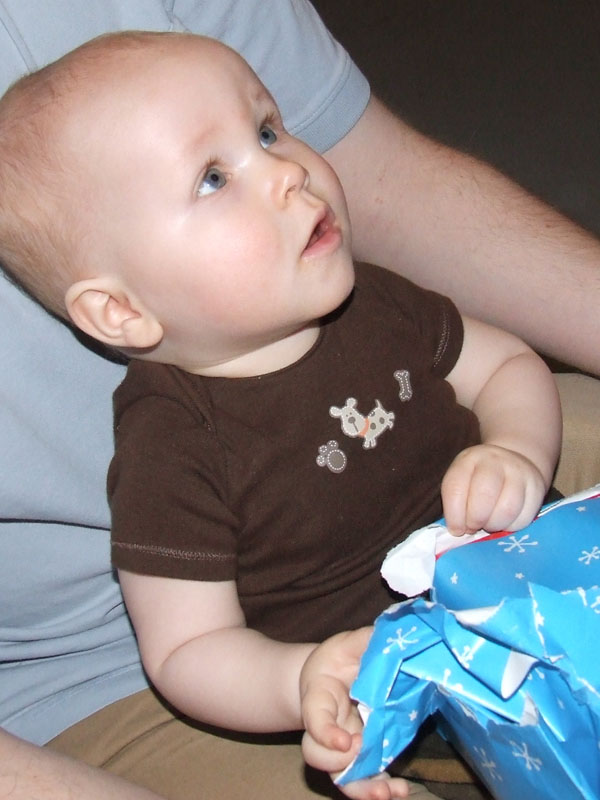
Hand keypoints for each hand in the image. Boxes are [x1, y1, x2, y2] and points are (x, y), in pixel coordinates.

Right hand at [300, 628, 408, 798]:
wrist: (332, 678)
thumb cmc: (338, 659)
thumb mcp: (349, 644)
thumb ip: (365, 640)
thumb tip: (392, 631)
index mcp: (318, 697)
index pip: (314, 718)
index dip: (325, 733)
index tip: (344, 741)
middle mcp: (325, 729)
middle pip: (318, 756)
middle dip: (339, 764)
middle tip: (361, 754)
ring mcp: (340, 748)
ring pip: (340, 777)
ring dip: (361, 789)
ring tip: (386, 793)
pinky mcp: (359, 758)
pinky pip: (363, 781)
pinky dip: (378, 790)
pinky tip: (398, 792)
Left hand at [441, 443, 545, 535]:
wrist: (512, 462)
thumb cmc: (478, 479)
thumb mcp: (461, 482)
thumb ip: (455, 504)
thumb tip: (458, 532)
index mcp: (468, 460)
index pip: (456, 488)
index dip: (454, 516)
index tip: (456, 529)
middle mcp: (494, 461)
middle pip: (484, 496)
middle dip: (475, 520)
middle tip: (473, 528)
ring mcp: (518, 472)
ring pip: (507, 509)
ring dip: (494, 525)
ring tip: (489, 524)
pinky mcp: (537, 487)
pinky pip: (524, 518)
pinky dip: (511, 527)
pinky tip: (504, 522)